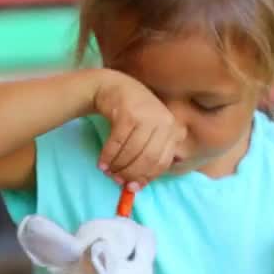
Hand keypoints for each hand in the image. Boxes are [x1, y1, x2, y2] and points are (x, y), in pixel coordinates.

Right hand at [92, 70, 185, 190]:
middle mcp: (163, 121)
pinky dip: (108, 156)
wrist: (113, 86)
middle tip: (117, 181)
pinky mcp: (128, 114)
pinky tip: (101, 163)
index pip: (163, 162)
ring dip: (117, 166)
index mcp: (172, 129)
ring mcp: (146, 116)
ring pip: (131, 152)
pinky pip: (117, 143)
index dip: (147, 177)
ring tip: (107, 171)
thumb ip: (148, 155)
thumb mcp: (148, 132)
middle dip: (131, 173)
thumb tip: (137, 186)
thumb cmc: (132, 114)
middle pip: (148, 159)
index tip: (132, 187)